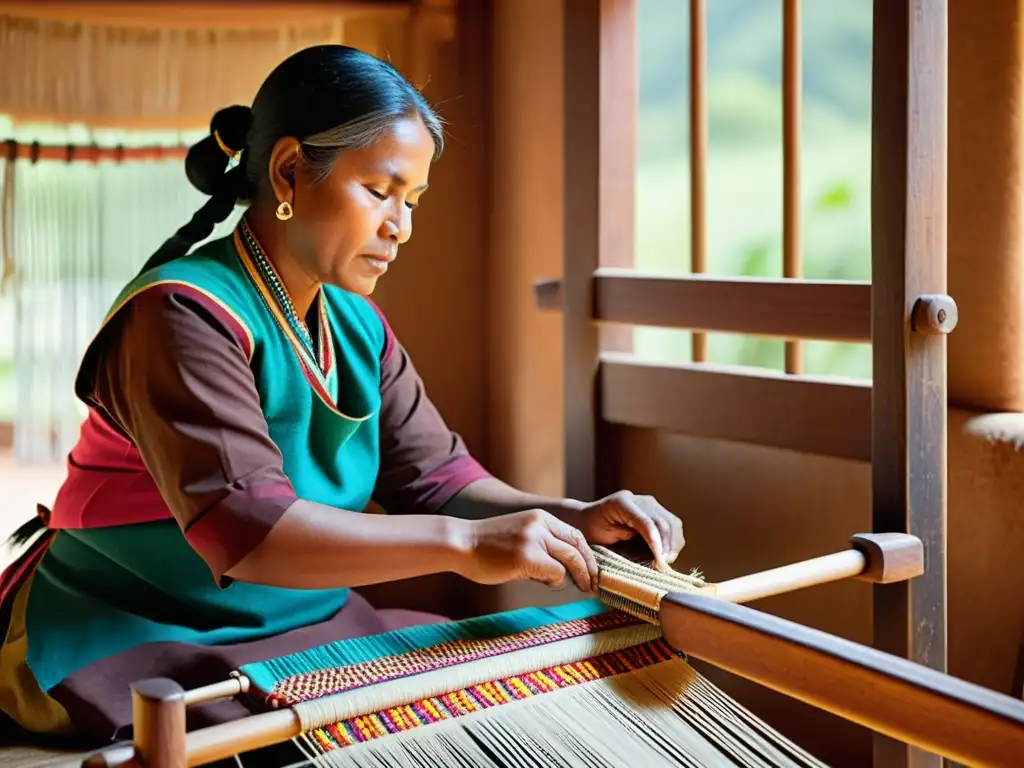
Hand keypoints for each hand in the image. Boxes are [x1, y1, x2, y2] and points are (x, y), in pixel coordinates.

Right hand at [455, 509, 597, 591]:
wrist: (460, 543)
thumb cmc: (485, 545)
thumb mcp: (519, 534)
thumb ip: (541, 545)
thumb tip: (562, 570)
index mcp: (540, 517)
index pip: (575, 534)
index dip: (586, 554)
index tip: (591, 570)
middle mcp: (540, 524)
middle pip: (578, 546)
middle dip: (589, 568)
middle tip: (593, 584)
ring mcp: (533, 540)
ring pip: (570, 560)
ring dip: (578, 576)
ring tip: (581, 587)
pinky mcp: (526, 557)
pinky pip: (555, 573)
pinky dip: (555, 582)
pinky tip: (545, 583)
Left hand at [561, 490, 683, 568]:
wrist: (588, 519)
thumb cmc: (591, 530)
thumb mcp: (603, 535)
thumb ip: (624, 536)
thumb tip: (651, 545)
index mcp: (622, 502)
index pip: (646, 521)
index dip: (656, 541)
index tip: (660, 559)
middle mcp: (640, 499)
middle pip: (663, 521)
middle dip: (667, 545)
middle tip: (664, 564)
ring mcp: (650, 503)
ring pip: (672, 523)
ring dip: (673, 543)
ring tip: (667, 561)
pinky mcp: (656, 511)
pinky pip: (672, 524)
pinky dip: (674, 540)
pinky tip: (668, 553)